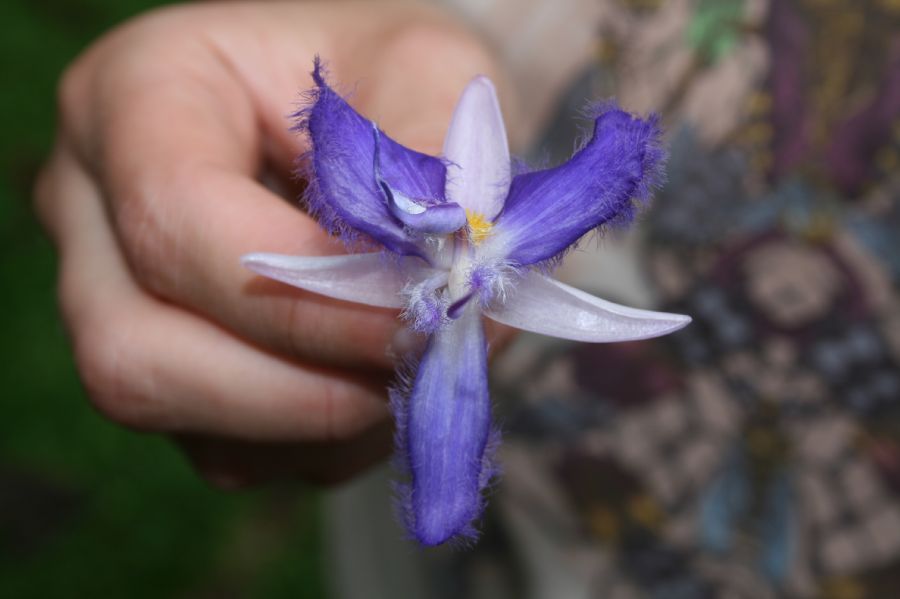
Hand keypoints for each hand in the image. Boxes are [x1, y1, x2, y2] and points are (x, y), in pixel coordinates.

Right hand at [34, 0, 510, 487]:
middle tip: (417, 362)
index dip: (305, 297)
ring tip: (412, 363)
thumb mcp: (430, 70)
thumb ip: (435, 169)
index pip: (175, 221)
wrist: (372, 107)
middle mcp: (95, 209)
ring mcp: (117, 300)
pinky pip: (226, 451)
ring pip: (183, 418)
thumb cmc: (388, 74)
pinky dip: (319, 441)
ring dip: (321, 421)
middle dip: (300, 390)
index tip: (418, 315)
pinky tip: (374, 379)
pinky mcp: (169, 368)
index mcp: (136, 99)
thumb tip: (444, 287)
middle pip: (136, 352)